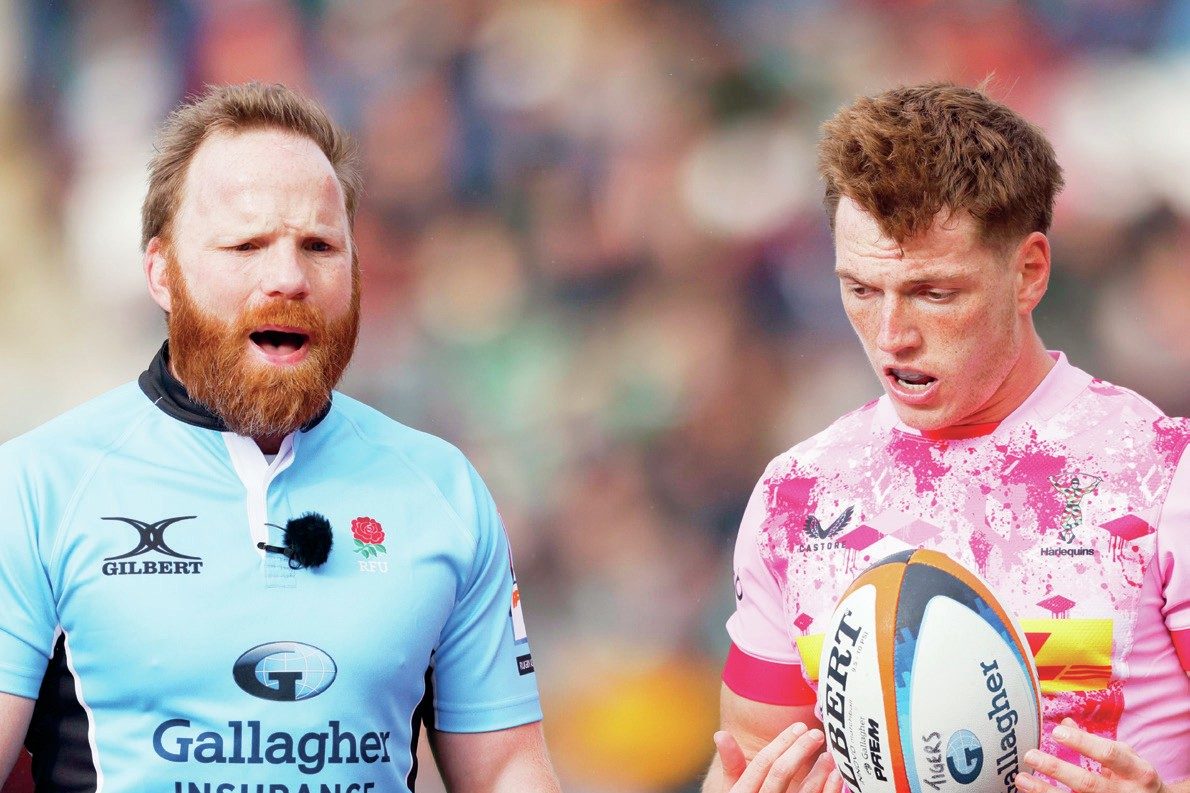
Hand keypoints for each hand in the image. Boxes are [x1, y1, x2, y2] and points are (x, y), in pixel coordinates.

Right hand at [714, 722, 843, 792]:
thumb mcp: (732, 790)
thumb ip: (731, 765)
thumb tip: (720, 734)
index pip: (763, 764)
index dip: (782, 743)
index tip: (799, 727)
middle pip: (781, 774)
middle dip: (800, 750)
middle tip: (816, 734)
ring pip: (803, 792)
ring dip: (818, 771)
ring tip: (828, 754)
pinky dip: (829, 790)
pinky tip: (835, 776)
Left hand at [1017, 718, 1169, 792]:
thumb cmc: (1135, 778)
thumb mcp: (1125, 757)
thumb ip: (1095, 741)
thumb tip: (1064, 723)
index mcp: (1136, 771)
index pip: (1108, 754)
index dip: (1083, 743)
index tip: (1057, 732)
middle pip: (1088, 783)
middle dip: (1057, 769)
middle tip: (1031, 755)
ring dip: (1045, 791)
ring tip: (1021, 779)